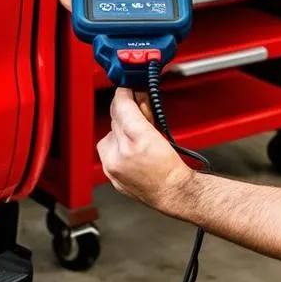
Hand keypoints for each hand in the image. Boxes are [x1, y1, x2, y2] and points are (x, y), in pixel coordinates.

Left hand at [96, 88, 194, 212]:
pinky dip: (116, 144)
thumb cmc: (173, 167)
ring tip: (135, 134)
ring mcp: (114, 165)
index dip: (124, 93)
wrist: (173, 193)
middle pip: (115, 119)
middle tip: (136, 106)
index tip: (125, 88)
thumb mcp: (161, 133)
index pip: (122, 106)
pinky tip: (128, 146)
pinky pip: (107, 149)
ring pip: (109, 133)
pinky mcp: (110, 173)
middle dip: (125, 110)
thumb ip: (145, 113)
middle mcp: (122, 153)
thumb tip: (137, 96)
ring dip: (120, 129)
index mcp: (138, 139)